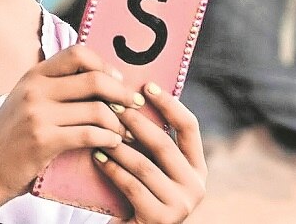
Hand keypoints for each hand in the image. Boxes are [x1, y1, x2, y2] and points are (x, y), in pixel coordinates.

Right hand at [0, 44, 143, 202]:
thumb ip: (54, 89)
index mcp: (34, 75)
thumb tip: (101, 81)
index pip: (78, 53)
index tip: (118, 81)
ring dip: (118, 122)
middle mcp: (36, 89)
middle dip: (121, 92)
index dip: (104, 65)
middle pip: (94, 79)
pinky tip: (113, 144)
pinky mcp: (43, 140)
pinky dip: (108, 138)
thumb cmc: (11, 138)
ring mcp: (38, 114)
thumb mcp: (26, 101)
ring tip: (126, 131)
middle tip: (134, 105)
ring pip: (96, 109)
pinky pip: (89, 134)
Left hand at [96, 82, 206, 223]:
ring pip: (145, 166)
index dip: (169, 104)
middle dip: (136, 122)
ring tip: (100, 131)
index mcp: (197, 167)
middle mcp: (196, 186)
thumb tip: (135, 97)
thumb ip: (153, 143)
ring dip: (119, 146)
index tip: (147, 85)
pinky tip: (98, 158)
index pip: (189, 126)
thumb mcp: (153, 167)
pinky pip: (132, 186)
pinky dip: (113, 169)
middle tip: (113, 106)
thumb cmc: (140, 194)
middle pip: (165, 144)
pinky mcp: (161, 219)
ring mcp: (181, 205)